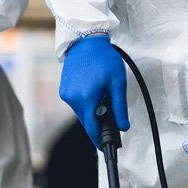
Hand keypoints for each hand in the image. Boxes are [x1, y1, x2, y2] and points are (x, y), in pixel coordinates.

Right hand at [59, 34, 129, 148]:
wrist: (85, 41)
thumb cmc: (104, 59)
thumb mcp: (117, 83)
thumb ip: (120, 108)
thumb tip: (123, 127)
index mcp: (87, 99)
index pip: (92, 128)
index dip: (99, 140)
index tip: (105, 146)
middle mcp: (73, 99)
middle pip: (86, 121)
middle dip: (97, 122)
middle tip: (111, 116)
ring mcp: (66, 94)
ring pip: (81, 112)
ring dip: (91, 111)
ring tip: (102, 95)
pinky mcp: (63, 90)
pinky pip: (75, 103)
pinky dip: (84, 102)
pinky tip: (92, 90)